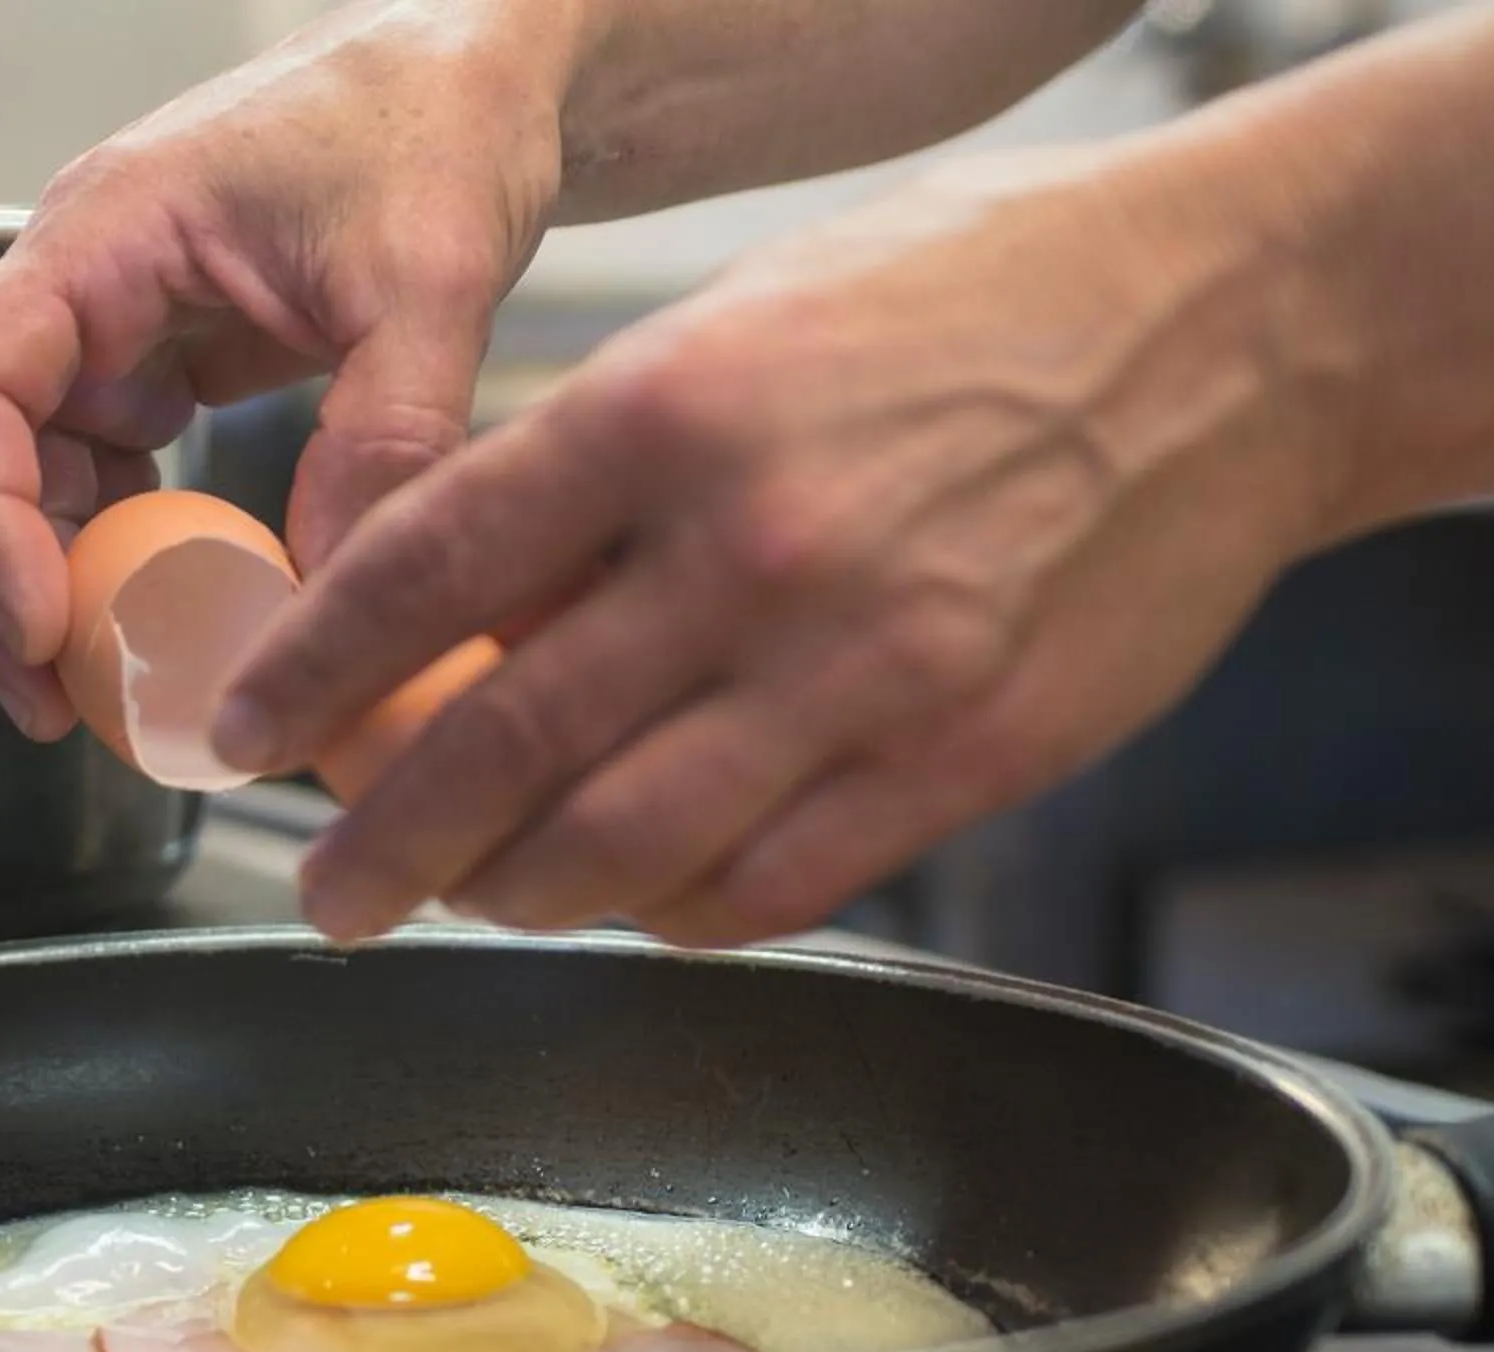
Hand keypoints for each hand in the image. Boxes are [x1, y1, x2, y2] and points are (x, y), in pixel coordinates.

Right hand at [0, 3, 568, 738]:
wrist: (473, 78)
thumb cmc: (435, 126)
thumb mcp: (430, 277)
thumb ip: (388, 431)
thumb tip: (332, 593)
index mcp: (105, 232)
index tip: (39, 626)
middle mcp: (78, 282)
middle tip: (47, 703)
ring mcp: (107, 327)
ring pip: (4, 473)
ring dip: (31, 584)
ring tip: (93, 689)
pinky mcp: (152, 366)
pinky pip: (84, 477)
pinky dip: (101, 558)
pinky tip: (154, 618)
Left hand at [209, 144, 1350, 945]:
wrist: (1241, 327)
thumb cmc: (982, 299)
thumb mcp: (745, 323)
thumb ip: (599, 470)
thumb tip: (452, 605)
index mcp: (671, 408)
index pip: (424, 572)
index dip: (311, 675)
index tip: (251, 733)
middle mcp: (752, 548)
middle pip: (501, 750)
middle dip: (383, 848)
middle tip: (328, 892)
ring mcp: (865, 668)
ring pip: (624, 850)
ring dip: (515, 897)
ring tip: (470, 900)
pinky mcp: (964, 758)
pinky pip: (768, 885)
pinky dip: (672, 911)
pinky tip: (632, 899)